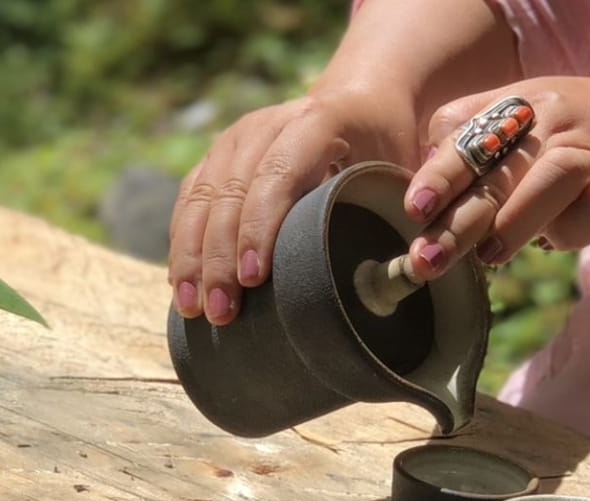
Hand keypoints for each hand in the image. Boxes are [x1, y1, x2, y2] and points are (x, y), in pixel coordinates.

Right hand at [168, 89, 417, 324]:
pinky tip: (180, 284)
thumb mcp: (401, 169)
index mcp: (317, 121)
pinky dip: (181, 242)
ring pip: (200, 196)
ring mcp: (235, 138)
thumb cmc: (385, 147)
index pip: (278, 173)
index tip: (252, 278)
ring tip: (194, 308)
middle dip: (219, 257)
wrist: (358, 100)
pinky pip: (188, 200)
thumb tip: (408, 272)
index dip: (260, 226)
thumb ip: (402, 213)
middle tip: (222, 312)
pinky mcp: (215, 156)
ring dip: (192, 256)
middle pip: (230, 190)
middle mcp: (266, 124)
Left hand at [396, 78, 589, 279]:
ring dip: (514, 222)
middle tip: (428, 257)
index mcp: (518, 107)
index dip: (439, 171)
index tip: (415, 208)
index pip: (467, 132)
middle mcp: (553, 124)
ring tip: (487, 258)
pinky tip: (552, 246)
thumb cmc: (578, 136)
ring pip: (550, 179)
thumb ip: (472, 149)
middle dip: (459, 216)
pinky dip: (571, 233)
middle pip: (498, 166)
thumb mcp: (525, 125)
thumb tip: (421, 200)